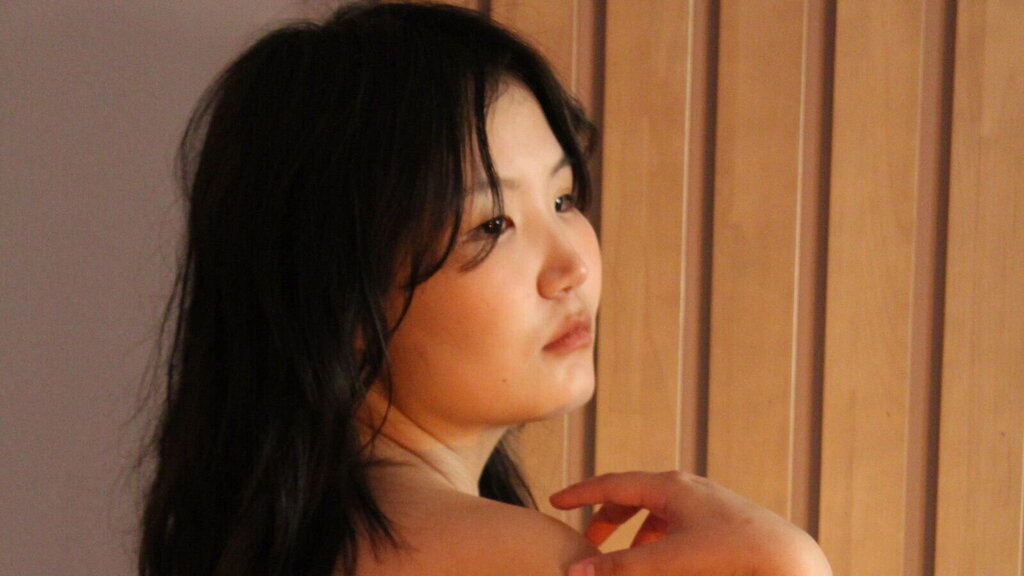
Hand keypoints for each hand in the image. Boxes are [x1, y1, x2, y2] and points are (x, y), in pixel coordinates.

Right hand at [550, 471, 832, 575]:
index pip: (612, 484)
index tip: (555, 500)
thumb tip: (578, 572)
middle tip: (587, 543)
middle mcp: (684, 487)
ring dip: (632, 534)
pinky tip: (661, 562)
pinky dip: (657, 540)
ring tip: (624, 559)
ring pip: (654, 512)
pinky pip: (674, 524)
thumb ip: (622, 566)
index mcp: (668, 487)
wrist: (785, 556)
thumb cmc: (728, 552)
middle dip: (606, 520)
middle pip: (632, 497)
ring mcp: (703, 501)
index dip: (581, 493)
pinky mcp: (718, 519)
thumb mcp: (668, 560)